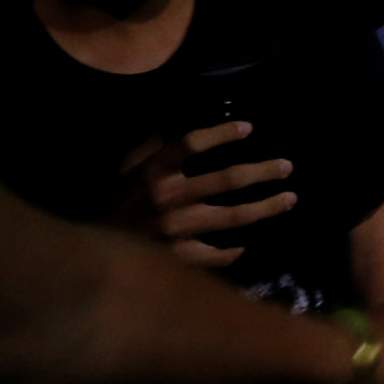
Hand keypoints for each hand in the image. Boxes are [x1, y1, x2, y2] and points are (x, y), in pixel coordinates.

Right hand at [113, 122, 297, 269]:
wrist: (94, 257)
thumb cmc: (115, 206)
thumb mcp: (126, 171)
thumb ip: (149, 148)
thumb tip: (173, 125)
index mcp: (153, 172)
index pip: (190, 144)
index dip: (221, 134)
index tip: (249, 128)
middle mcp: (169, 198)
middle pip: (226, 180)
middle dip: (261, 172)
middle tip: (287, 167)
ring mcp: (178, 230)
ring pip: (232, 217)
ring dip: (265, 208)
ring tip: (290, 199)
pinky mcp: (181, 258)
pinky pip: (218, 254)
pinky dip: (236, 250)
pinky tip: (251, 244)